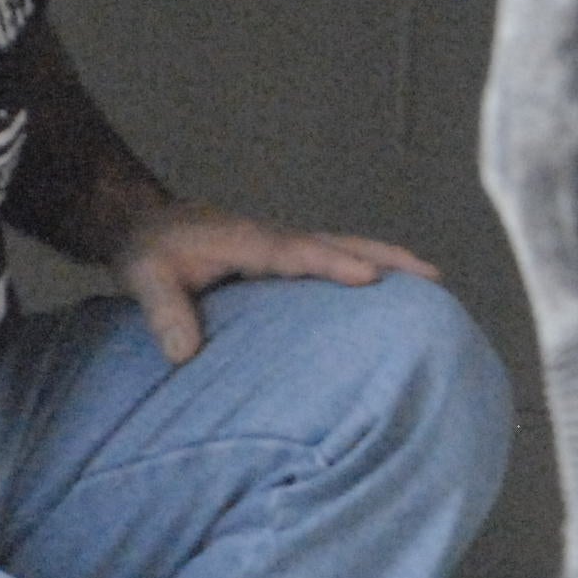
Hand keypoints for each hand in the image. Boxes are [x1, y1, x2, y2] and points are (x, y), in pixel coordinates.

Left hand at [115, 200, 442, 364]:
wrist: (145, 222)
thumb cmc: (150, 251)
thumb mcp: (144, 277)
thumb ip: (164, 312)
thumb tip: (184, 354)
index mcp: (247, 241)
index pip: (298, 252)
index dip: (333, 265)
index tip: (370, 278)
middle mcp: (275, 238)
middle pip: (339, 243)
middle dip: (386, 257)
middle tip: (432, 275)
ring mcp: (284, 245)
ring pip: (344, 248)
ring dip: (388, 261)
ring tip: (432, 281)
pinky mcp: (286, 256)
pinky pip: (334, 258)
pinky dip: (367, 266)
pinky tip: (391, 289)